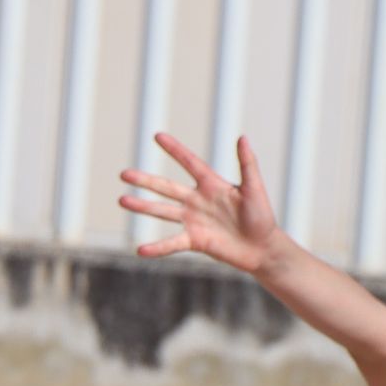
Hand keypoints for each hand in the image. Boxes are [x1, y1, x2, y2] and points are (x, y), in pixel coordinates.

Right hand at [119, 134, 284, 273]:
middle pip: (167, 187)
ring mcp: (194, 220)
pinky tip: (141, 249)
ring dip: (143, 207)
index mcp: (212, 184)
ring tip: (122, 200)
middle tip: (124, 173)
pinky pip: (172, 243)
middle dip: (145, 181)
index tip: (157, 136)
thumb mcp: (254, 188)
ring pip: (163, 211)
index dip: (175, 150)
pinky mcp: (195, 240)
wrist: (263, 248)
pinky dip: (157, 247)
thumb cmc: (262, 216)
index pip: (190, 163)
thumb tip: (242, 137)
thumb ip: (247, 164)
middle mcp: (198, 200)